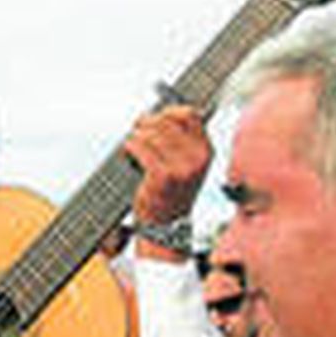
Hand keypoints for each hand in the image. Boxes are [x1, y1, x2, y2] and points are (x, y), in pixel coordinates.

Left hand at [124, 106, 211, 229]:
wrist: (166, 225)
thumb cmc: (170, 190)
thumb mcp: (185, 163)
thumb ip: (179, 138)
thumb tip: (160, 110)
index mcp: (206, 151)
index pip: (188, 113)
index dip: (167, 111)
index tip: (155, 119)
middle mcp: (197, 158)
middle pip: (165, 120)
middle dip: (146, 123)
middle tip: (138, 132)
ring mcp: (181, 167)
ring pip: (150, 132)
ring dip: (136, 137)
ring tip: (134, 148)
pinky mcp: (161, 176)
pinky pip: (139, 146)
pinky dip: (130, 146)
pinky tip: (129, 153)